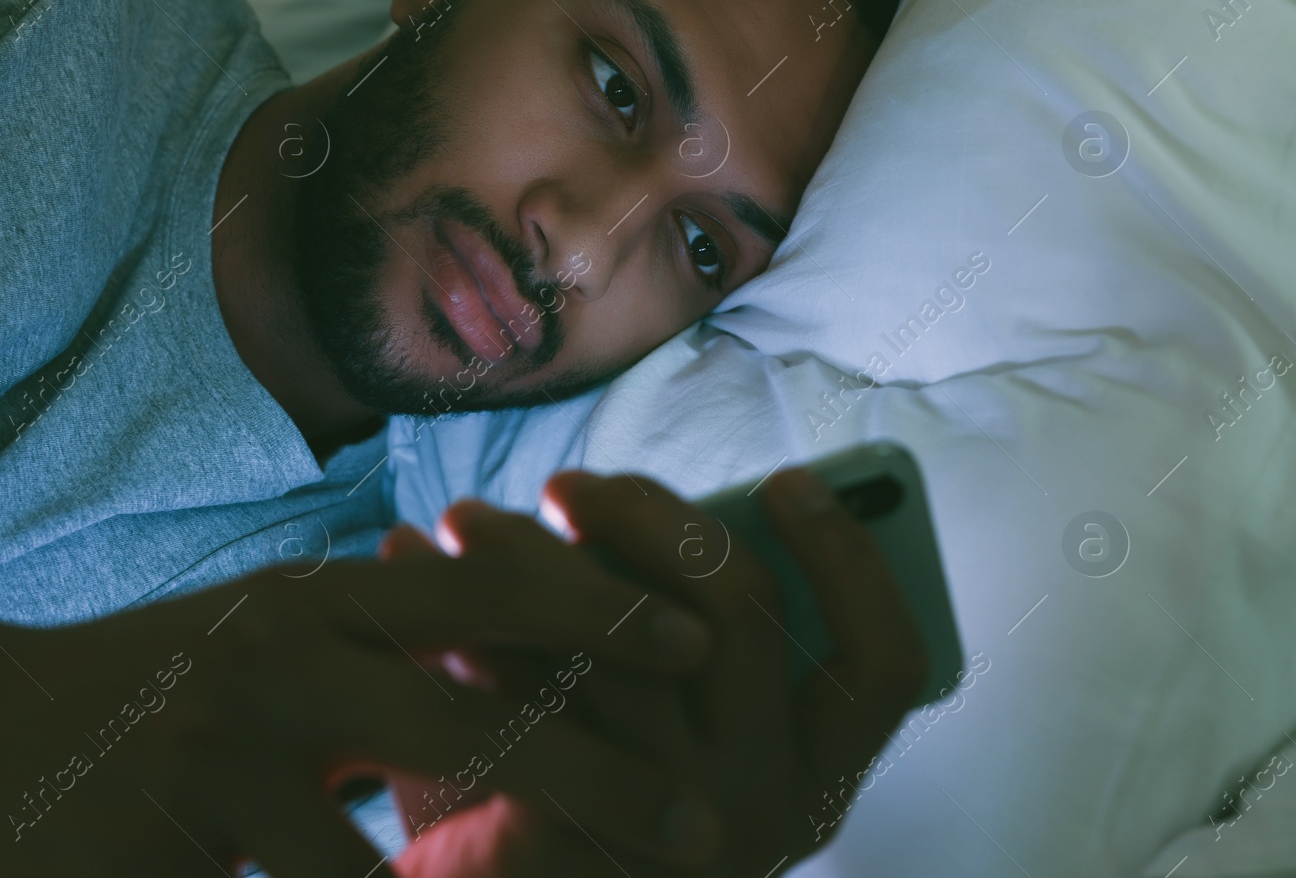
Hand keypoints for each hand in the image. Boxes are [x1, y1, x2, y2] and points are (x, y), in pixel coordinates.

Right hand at [0, 528, 725, 877]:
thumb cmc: (134, 684)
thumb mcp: (264, 637)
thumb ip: (371, 642)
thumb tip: (504, 638)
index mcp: (315, 598)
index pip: (487, 586)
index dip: (601, 613)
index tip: (702, 642)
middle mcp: (282, 657)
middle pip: (475, 716)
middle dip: (598, 780)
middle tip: (697, 829)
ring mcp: (221, 753)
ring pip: (389, 861)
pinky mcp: (168, 835)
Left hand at [392, 467, 927, 876]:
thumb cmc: (591, 810)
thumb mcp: (670, 734)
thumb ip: (688, 636)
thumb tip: (634, 508)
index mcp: (819, 776)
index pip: (882, 662)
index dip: (849, 556)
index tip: (787, 478)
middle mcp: (769, 805)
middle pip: (742, 604)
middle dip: (652, 516)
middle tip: (566, 486)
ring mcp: (679, 821)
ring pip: (618, 630)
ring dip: (530, 553)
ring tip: (467, 520)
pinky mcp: (577, 826)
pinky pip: (528, 678)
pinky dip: (470, 615)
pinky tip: (423, 575)